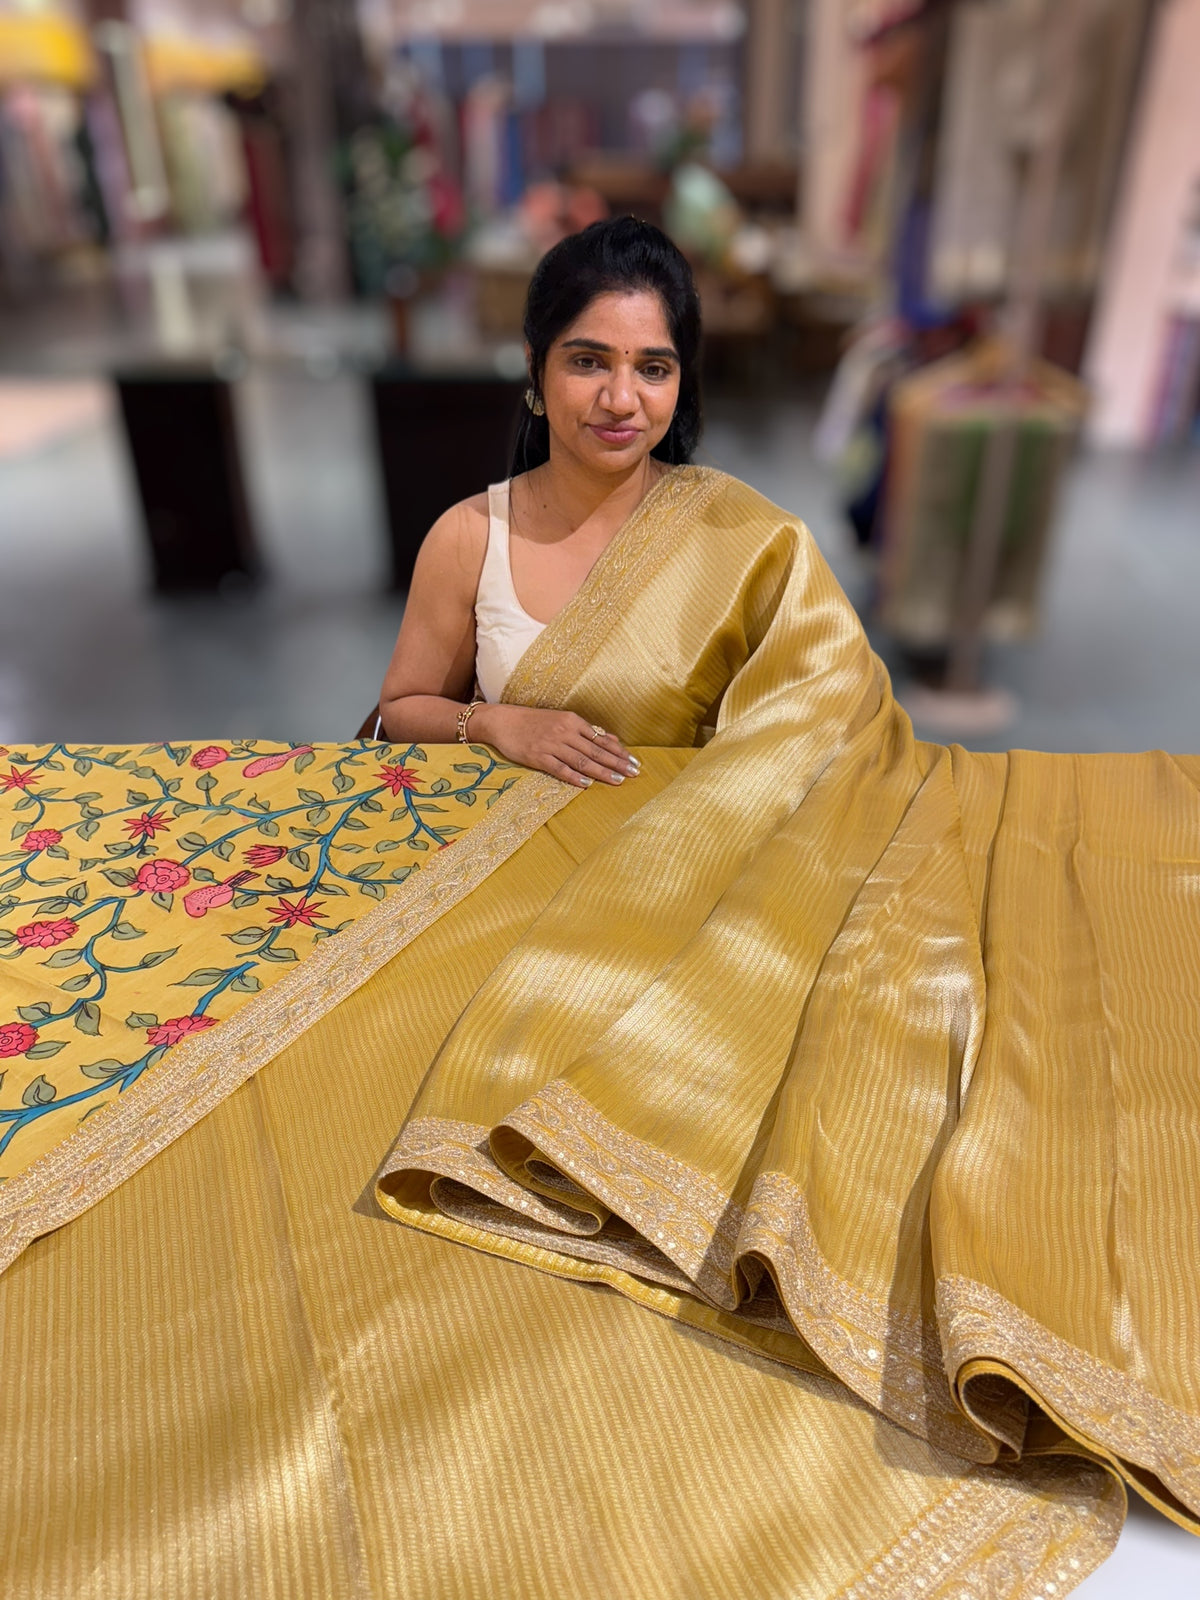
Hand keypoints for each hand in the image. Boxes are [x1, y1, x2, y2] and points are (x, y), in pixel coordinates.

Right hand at [472, 705, 640, 788]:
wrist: (503, 721)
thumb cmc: (534, 721)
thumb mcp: (563, 720)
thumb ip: (588, 731)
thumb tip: (612, 738)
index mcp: (573, 721)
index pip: (602, 739)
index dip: (620, 751)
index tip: (635, 762)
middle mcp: (564, 732)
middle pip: (596, 751)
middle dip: (617, 763)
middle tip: (635, 773)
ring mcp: (551, 745)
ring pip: (581, 760)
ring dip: (601, 771)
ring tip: (618, 780)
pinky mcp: (537, 757)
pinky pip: (559, 768)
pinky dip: (574, 776)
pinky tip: (586, 784)